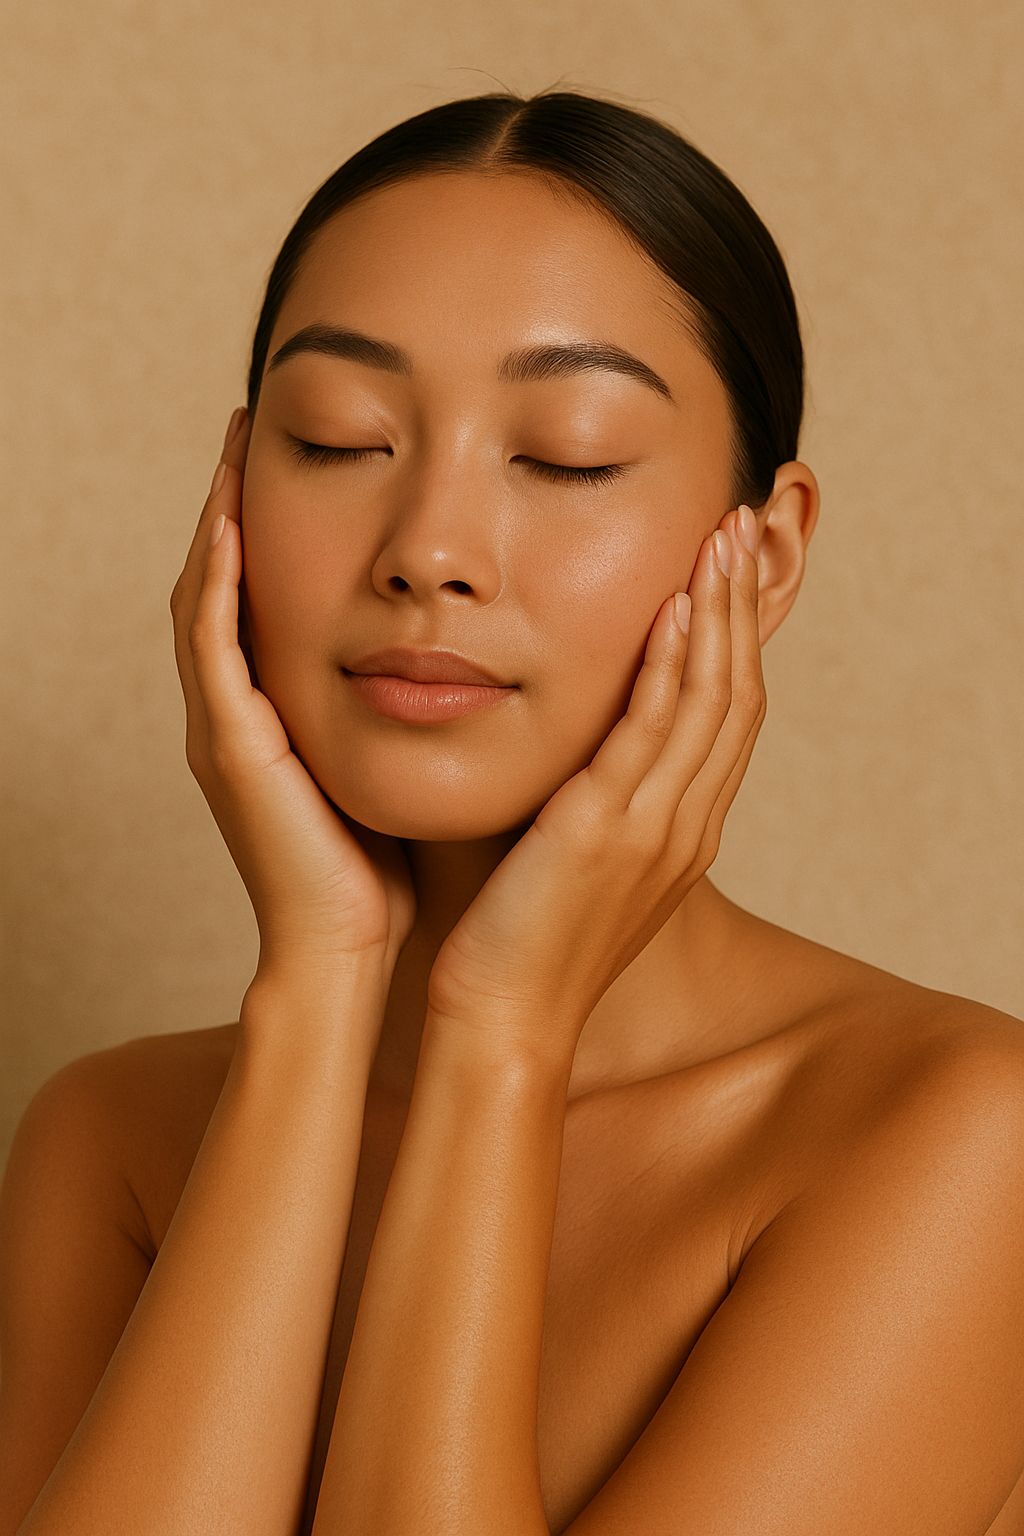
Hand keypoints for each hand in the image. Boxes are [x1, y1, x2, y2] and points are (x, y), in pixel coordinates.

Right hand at [169, 408, 416, 994]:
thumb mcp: (395, 765)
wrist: (349, 950)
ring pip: (204, 601)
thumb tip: (465, 652)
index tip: (297, 459)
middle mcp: (237, 714)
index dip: (267, 531)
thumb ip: (406, 706)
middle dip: (231, 506)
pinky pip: (211, 645)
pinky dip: (217, 580)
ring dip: (218, 521)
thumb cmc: (383, 869)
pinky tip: (232, 520)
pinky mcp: (229, 746)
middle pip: (222, 586)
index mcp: (275, 716)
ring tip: (233, 447)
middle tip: (243, 428)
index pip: (262, 602)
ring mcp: (224, 728)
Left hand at [425, 505, 765, 1061]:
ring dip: (720, 613)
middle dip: (742, 606)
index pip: (727, 714)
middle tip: (740, 528)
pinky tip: (674, 608)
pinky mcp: (609, 832)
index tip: (726, 567)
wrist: (504, 1016)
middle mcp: (686, 825)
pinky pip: (655, 733)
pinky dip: (671, 666)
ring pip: (710, 701)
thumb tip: (579, 741)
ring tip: (720, 538)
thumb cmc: (522, 938)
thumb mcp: (577, 856)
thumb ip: (596, 796)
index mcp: (682, 831)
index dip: (734, 636)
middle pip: (735, 693)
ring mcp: (657, 829)